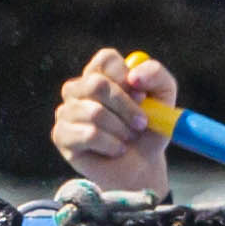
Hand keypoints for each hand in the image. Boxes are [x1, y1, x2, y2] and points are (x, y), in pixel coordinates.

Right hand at [51, 48, 178, 197]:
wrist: (142, 165)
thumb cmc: (150, 129)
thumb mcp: (164, 98)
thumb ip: (156, 76)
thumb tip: (134, 76)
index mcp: (101, 73)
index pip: (106, 60)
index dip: (125, 77)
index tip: (142, 96)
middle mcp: (78, 89)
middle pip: (96, 84)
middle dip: (126, 107)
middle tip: (142, 123)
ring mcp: (66, 111)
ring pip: (94, 112)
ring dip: (121, 130)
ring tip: (128, 139)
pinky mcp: (61, 135)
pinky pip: (88, 135)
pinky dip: (110, 145)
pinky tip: (116, 150)